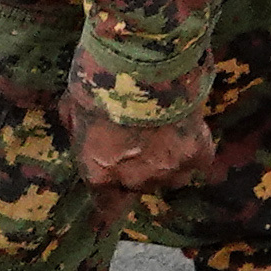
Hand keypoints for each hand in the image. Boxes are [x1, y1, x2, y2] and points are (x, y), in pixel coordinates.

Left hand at [61, 69, 215, 195]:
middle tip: (140, 139)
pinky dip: (195, 148)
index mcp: (99, 172)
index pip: (105, 205)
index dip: (109, 201)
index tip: (111, 202)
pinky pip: (199, 160)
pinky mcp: (197, 154)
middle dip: (139, 168)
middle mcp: (134, 179)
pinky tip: (190, 128)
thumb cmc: (98, 82)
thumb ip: (76, 128)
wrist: (142, 65)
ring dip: (168, 162)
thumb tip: (78, 130)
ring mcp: (168, 170)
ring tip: (166, 132)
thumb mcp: (72, 106)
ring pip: (173, 178)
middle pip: (139, 186)